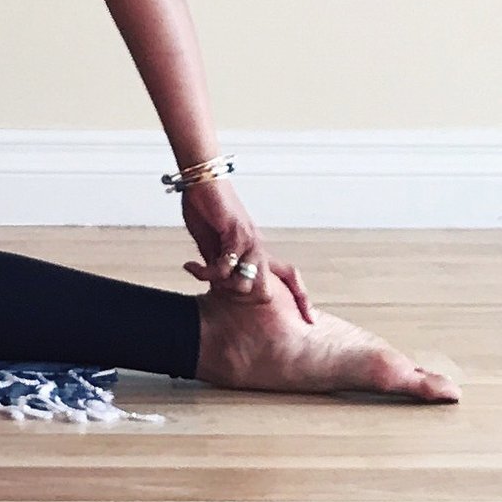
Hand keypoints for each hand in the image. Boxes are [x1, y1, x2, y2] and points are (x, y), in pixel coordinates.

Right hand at [178, 176, 313, 321]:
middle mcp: (259, 248)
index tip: (310, 321)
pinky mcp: (236, 235)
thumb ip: (218, 264)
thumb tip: (217, 284)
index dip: (302, 298)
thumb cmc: (208, 209)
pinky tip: (190, 266)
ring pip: (246, 284)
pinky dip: (204, 272)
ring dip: (219, 284)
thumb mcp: (213, 244)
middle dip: (241, 300)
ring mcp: (250, 242)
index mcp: (258, 250)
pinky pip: (224, 268)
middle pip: (266, 291)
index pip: (290, 276)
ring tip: (199, 272)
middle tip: (214, 289)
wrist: (203, 181)